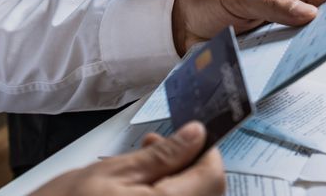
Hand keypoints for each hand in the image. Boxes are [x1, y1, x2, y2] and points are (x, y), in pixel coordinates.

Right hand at [31, 122, 223, 195]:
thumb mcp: (111, 173)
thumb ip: (161, 155)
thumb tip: (196, 135)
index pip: (214, 177)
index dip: (206, 152)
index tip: (188, 136)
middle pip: (206, 192)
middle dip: (188, 166)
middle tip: (156, 146)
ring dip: (175, 183)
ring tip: (141, 168)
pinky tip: (139, 191)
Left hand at [171, 0, 325, 54]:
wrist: (181, 28)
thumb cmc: (209, 3)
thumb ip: (273, 5)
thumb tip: (310, 14)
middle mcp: (282, 11)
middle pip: (316, 18)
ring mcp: (275, 33)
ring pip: (303, 40)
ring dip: (313, 45)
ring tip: (325, 51)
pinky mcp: (266, 53)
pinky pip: (285, 57)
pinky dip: (293, 61)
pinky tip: (298, 66)